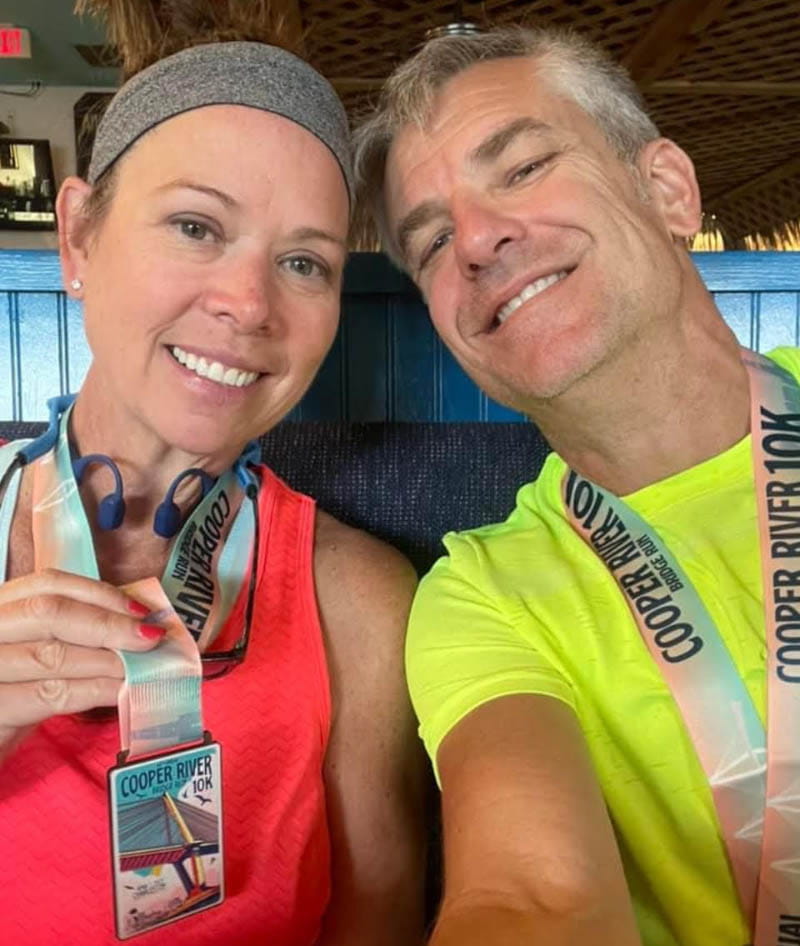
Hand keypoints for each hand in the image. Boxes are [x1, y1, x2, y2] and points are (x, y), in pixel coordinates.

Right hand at [0, 568, 165, 760]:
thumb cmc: (10, 692)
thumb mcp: (32, 651)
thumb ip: (71, 632)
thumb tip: (131, 623)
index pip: (48, 584)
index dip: (99, 593)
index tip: (139, 609)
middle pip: (50, 612)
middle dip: (109, 624)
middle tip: (150, 637)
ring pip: (53, 654)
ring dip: (107, 660)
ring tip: (142, 666)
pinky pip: (51, 694)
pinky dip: (94, 690)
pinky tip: (120, 691)